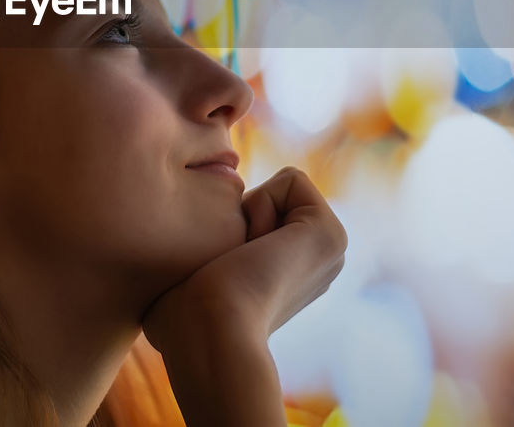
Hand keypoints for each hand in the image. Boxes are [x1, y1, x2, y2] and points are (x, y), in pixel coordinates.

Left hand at [142, 165, 347, 358]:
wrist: (207, 333)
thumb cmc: (181, 317)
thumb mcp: (185, 274)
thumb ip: (196, 250)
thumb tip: (181, 238)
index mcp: (288, 273)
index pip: (248, 210)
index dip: (222, 226)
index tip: (219, 271)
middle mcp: (315, 263)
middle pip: (264, 195)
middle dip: (239, 217)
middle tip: (231, 265)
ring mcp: (330, 250)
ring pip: (277, 187)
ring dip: (248, 215)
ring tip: (243, 261)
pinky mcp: (332, 233)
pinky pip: (292, 180)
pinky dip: (263, 205)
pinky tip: (258, 250)